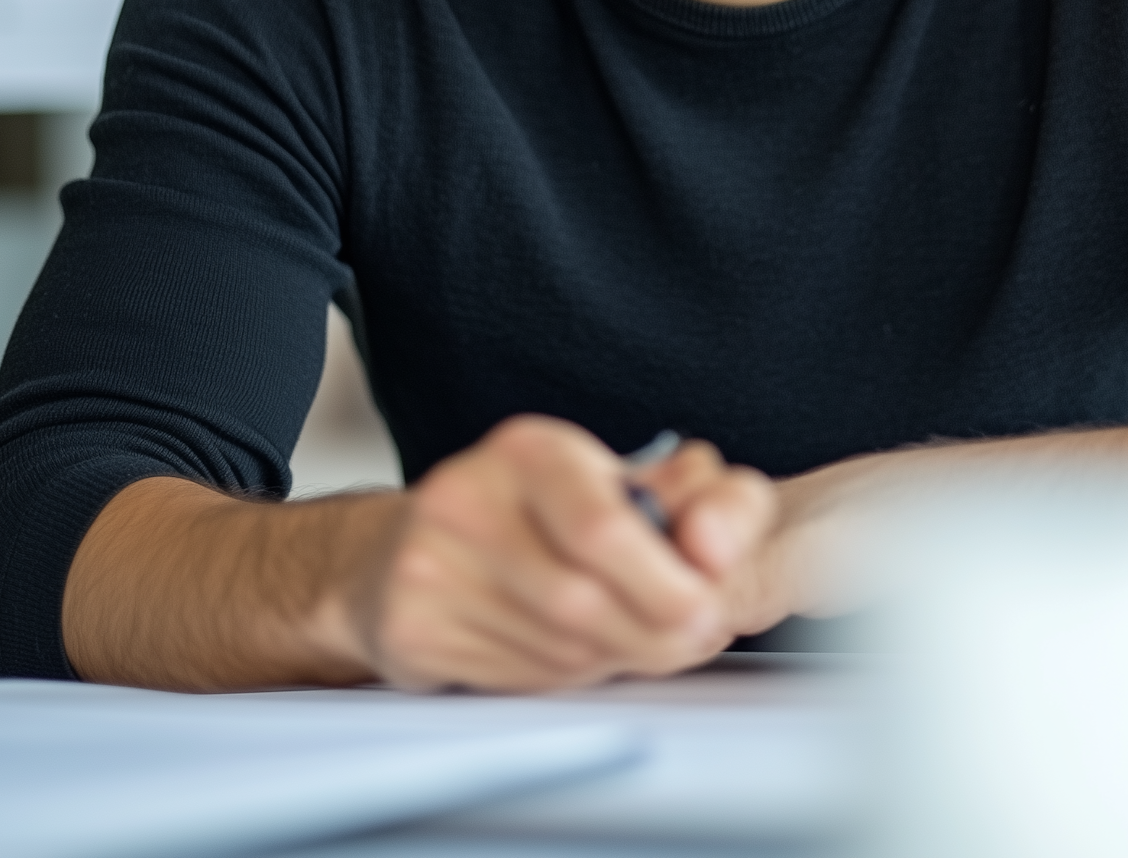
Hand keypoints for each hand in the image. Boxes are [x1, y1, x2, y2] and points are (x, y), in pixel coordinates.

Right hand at [333, 415, 778, 690]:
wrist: (401, 552)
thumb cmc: (530, 516)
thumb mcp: (608, 479)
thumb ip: (687, 494)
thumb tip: (725, 530)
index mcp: (528, 449)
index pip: (601, 526)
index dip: (666, 582)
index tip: (710, 609)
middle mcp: (466, 496)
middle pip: (581, 601)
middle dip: (654, 635)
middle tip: (693, 640)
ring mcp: (427, 564)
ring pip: (555, 648)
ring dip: (614, 658)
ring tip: (632, 639)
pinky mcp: (406, 627)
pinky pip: (514, 678)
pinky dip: (562, 678)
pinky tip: (569, 651)